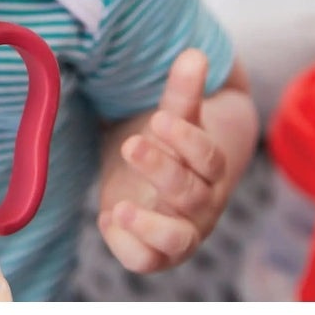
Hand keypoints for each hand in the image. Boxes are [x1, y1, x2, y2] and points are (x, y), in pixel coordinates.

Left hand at [98, 49, 228, 272]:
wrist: (160, 183)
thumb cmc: (169, 146)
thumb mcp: (172, 117)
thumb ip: (182, 91)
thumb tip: (194, 53)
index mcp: (210, 168)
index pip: (208, 157)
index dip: (187, 140)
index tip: (160, 118)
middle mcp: (201, 204)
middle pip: (190, 194)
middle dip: (161, 170)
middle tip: (130, 143)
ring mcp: (180, 232)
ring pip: (177, 239)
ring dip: (149, 226)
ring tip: (118, 209)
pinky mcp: (154, 252)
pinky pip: (146, 261)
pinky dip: (127, 246)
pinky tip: (105, 217)